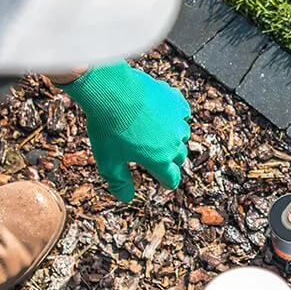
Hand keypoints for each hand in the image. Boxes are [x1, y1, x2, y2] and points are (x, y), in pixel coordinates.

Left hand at [60, 61, 190, 201]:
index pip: (172, 178)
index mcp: (159, 160)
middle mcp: (173, 142)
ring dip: (173, 138)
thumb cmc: (107, 128)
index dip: (166, 181)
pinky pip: (183, 113)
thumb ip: (119, 183)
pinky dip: (176, 116)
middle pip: (179, 158)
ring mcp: (176, 121)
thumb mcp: (108, 162)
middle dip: (169, 160)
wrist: (110, 90)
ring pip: (182, 135)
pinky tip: (165, 116)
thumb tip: (127, 198)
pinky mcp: (175, 100)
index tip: (162, 180)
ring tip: (159, 135)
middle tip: (156, 157)